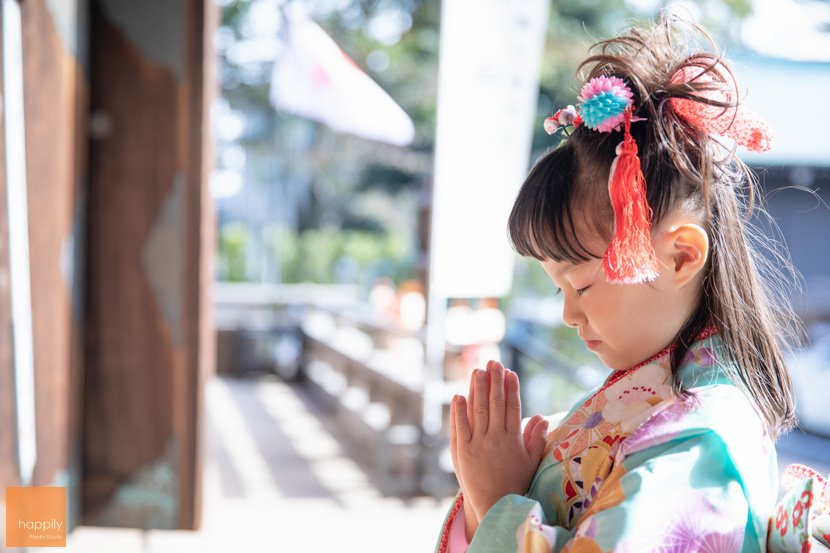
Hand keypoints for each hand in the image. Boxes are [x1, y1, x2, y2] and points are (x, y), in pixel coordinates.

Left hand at [452, 361, 548, 524]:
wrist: (496, 507)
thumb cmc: (515, 484)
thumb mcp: (531, 462)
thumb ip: (536, 438)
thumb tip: (542, 417)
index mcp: (513, 439)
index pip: (512, 407)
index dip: (511, 388)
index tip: (510, 373)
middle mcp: (495, 438)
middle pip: (494, 404)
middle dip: (494, 381)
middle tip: (493, 362)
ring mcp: (478, 444)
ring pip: (478, 411)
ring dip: (477, 389)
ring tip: (477, 371)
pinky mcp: (462, 452)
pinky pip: (460, 427)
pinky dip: (459, 411)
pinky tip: (459, 395)